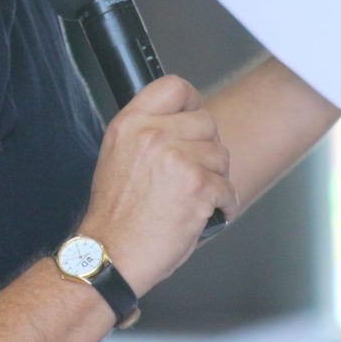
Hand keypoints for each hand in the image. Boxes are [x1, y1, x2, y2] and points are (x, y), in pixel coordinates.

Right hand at [78, 75, 238, 295]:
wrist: (111, 254)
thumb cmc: (116, 215)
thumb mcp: (117, 155)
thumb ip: (146, 131)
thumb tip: (181, 120)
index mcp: (130, 124)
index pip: (174, 87)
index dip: (191, 102)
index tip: (193, 118)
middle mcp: (152, 135)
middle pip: (206, 122)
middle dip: (205, 149)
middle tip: (191, 172)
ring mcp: (177, 158)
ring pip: (220, 155)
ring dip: (215, 179)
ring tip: (192, 197)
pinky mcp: (198, 185)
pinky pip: (228, 188)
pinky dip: (223, 205)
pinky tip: (203, 214)